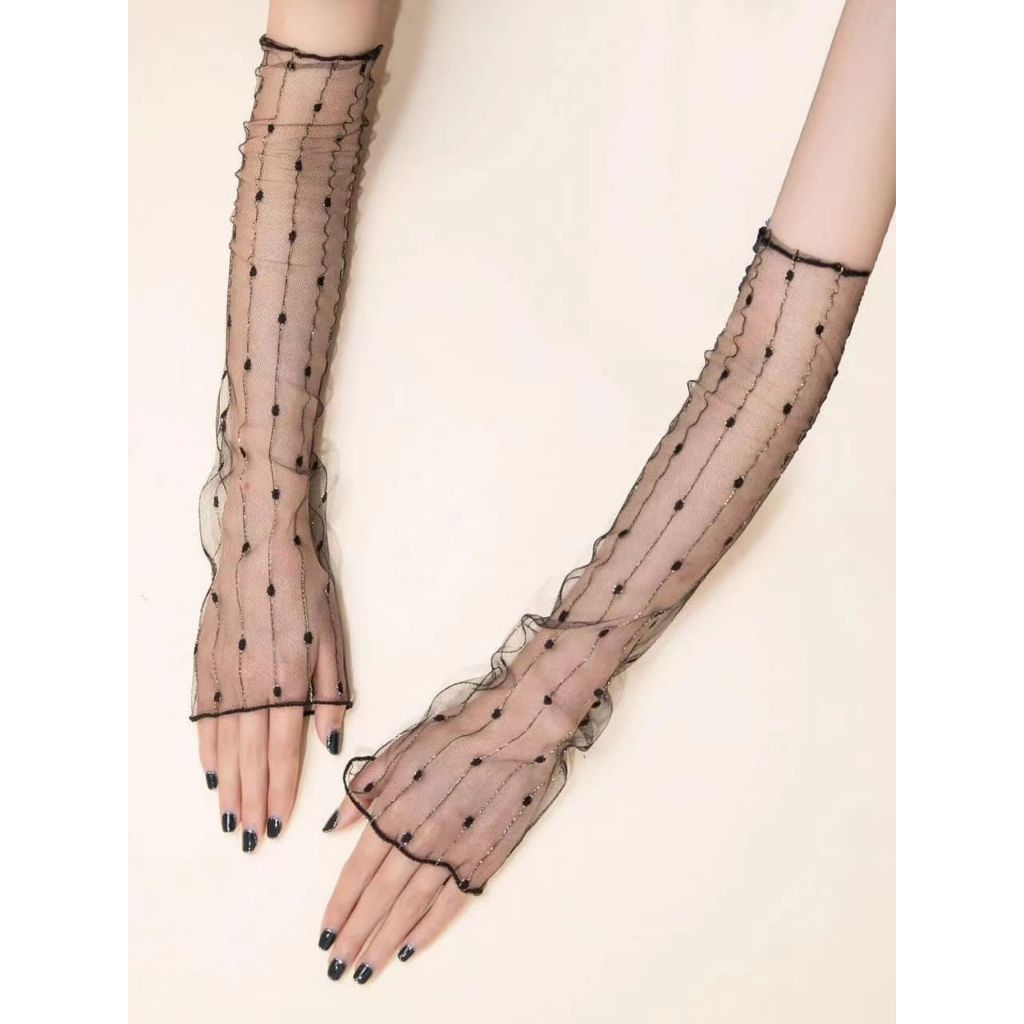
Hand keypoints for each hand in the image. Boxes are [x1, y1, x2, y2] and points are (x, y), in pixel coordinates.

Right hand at [193, 458, 348, 850]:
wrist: (258, 544)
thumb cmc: (305, 588)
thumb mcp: (333, 638)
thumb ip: (331, 694)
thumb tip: (332, 743)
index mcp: (287, 682)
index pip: (283, 752)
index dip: (280, 792)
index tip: (278, 825)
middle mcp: (249, 687)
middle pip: (249, 759)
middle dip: (251, 802)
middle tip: (250, 839)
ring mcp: (222, 677)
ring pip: (223, 745)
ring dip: (227, 786)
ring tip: (230, 819)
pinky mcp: (205, 663)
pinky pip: (203, 718)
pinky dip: (206, 749)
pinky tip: (210, 772)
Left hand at [318, 621, 620, 981]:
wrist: (516, 731)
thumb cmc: (456, 734)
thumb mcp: (399, 751)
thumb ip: (363, 789)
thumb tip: (334, 825)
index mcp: (394, 811)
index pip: (357, 873)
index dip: (340, 907)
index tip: (325, 934)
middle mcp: (419, 839)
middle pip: (379, 900)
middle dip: (355, 936)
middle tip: (338, 968)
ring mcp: (453, 854)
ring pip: (411, 910)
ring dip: (385, 942)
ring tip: (366, 970)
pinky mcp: (484, 860)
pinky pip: (451, 904)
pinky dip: (429, 929)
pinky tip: (412, 948)